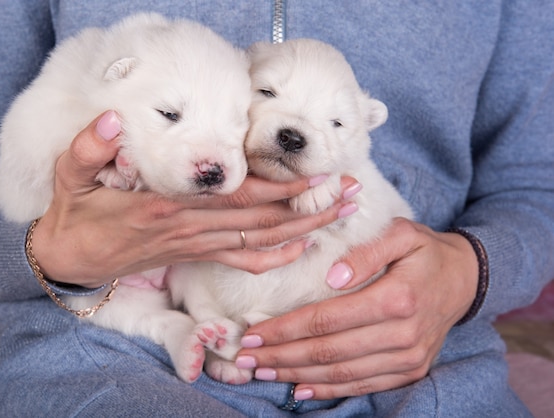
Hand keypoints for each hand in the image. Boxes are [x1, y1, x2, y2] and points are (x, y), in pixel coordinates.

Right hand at [31, 111, 359, 287]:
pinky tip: (300, 249)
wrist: (68, 260)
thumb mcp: (71, 174)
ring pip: (258, 240)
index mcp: (167, 205)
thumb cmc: (75, 214)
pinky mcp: (192, 256)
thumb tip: (113, 119)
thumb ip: (90, 146)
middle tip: (351, 192)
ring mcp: (194, 245)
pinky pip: (239, 260)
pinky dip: (272, 257)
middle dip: (309, 207)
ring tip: (341, 214)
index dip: (279, 189)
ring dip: (303, 228)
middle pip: (261, 219)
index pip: (235, 196)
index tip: (317, 176)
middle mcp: (189, 228)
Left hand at [236, 218, 478, 399]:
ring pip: (342, 374)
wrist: (465, 279)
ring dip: (298, 375)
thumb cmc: (425, 251)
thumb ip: (367, 252)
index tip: (253, 333)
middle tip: (247, 358)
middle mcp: (403, 334)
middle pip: (329, 351)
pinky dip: (330, 390)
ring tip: (264, 372)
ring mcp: (409, 358)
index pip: (327, 319)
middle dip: (282, 355)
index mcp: (397, 298)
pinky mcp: (411, 370)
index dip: (286, 329)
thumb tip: (333, 277)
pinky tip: (300, 389)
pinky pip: (364, 385)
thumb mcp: (402, 234)